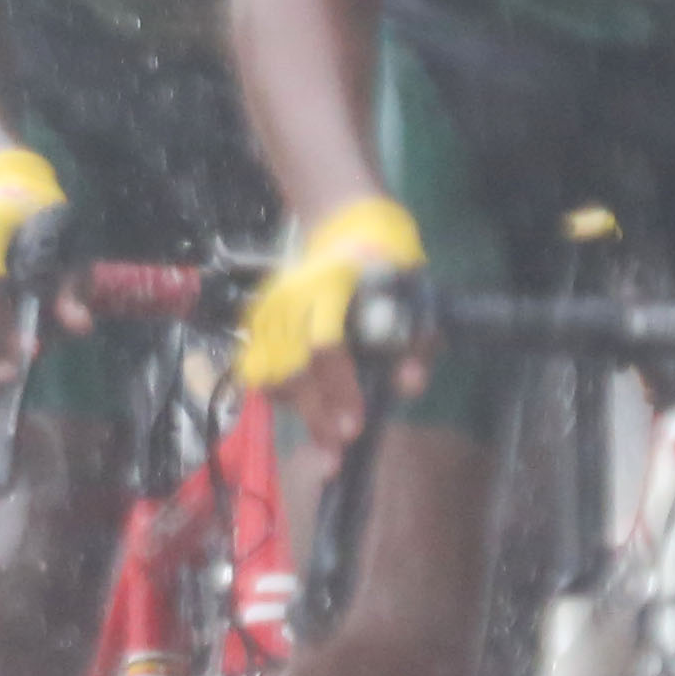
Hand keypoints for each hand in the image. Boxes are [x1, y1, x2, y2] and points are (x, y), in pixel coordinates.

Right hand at [238, 192, 427, 444]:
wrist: (343, 223)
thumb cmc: (385, 262)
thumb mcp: (414, 294)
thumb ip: (414, 341)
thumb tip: (408, 386)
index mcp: (331, 286)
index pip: (325, 346)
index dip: (338, 390)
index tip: (354, 428)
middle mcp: (291, 300)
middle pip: (291, 369)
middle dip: (315, 415)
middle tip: (336, 452)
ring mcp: (270, 311)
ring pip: (272, 373)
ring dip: (298, 412)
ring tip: (325, 443)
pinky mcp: (259, 321)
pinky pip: (261, 369)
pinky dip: (281, 395)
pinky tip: (306, 412)